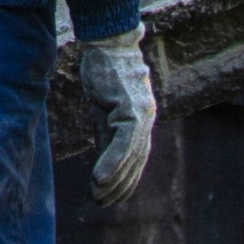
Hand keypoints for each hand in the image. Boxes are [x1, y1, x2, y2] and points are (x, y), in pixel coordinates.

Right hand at [76, 38, 159, 205]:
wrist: (107, 41)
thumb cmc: (105, 70)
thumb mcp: (105, 107)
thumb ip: (107, 133)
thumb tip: (104, 162)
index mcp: (142, 119)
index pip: (137, 158)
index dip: (125, 179)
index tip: (111, 196)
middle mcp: (146, 119)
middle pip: (136, 162)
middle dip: (119, 186)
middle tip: (100, 202)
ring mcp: (141, 115)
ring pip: (130, 157)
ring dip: (113, 181)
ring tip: (97, 196)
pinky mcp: (130, 110)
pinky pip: (122, 144)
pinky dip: (111, 164)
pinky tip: (99, 179)